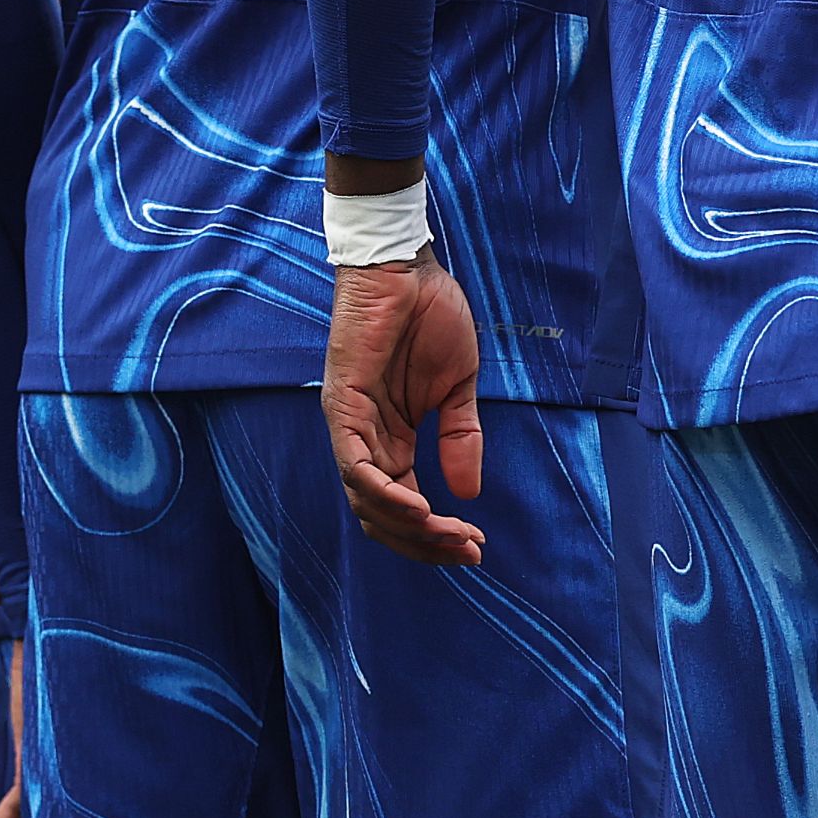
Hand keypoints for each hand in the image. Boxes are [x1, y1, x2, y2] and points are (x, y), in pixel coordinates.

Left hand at [319, 257, 486, 566]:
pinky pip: (355, 466)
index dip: (437, 535)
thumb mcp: (457, 387)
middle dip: (425, 543)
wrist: (406, 266)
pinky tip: (419, 507)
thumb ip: (461, 437)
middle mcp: (366, 442)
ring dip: (409, 526)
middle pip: (382, 517)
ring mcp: (350, 426)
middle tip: (466, 550)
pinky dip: (383, 493)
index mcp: (391, 440)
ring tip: (447, 534)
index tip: (475, 545)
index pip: (404, 507)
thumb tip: (467, 494)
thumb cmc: (429, 315)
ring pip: (367, 501)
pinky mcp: (342, 406)